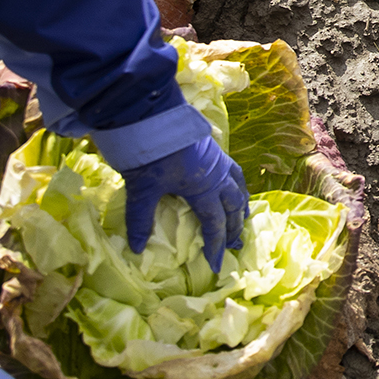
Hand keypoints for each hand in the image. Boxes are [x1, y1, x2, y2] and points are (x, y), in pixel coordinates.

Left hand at [122, 139, 246, 272]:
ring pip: (237, 186)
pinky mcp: (212, 147)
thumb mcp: (142, 189)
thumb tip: (136, 248)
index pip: (214, 224)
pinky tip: (230, 184)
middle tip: (234, 244)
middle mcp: (216, 176)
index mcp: (204, 189)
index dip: (215, 246)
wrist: (152, 113)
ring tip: (241, 216)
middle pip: (232, 206)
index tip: (216, 265)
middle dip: (234, 227)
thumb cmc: (149, 153)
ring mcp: (217, 159)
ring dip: (239, 205)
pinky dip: (236, 184)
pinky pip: (233, 171)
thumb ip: (140, 220)